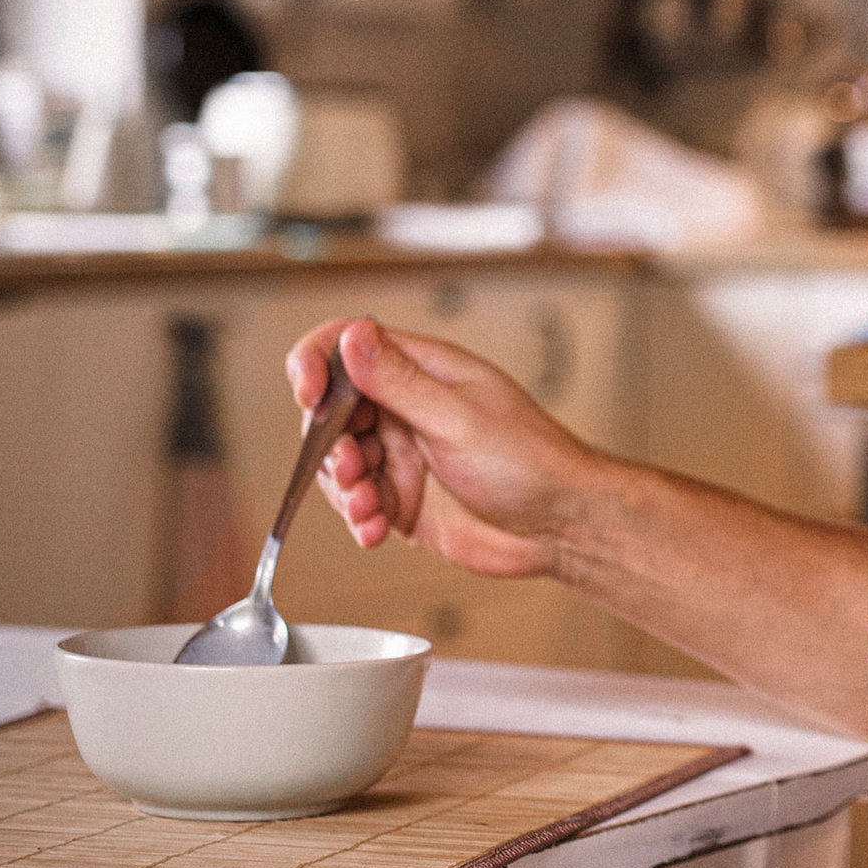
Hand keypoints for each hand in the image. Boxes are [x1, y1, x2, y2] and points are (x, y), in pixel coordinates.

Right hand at [289, 317, 606, 580]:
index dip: (318, 363)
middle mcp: (408, 408)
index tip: (308, 394)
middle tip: (353, 469)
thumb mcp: (459, 418)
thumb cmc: (531, 462)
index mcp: (425, 371)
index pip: (349, 347)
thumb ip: (400, 383)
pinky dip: (356, 517)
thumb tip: (353, 337)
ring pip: (339, 461)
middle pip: (332, 411)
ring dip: (342, 486)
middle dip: (330, 443)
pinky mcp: (401, 498)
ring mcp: (403, 454)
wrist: (560, 525)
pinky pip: (356, 503)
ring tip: (367, 506)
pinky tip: (374, 530)